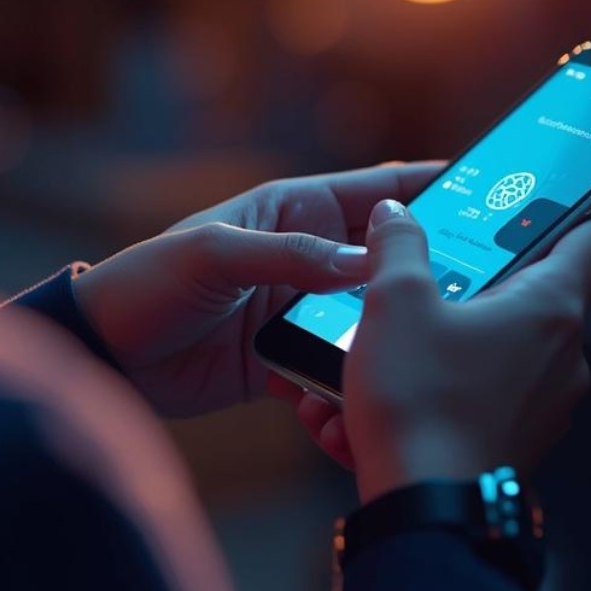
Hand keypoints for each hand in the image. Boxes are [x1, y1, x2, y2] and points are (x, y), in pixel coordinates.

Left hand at [72, 163, 442, 417]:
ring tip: (426, 356)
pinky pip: (333, 369)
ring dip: (388, 339)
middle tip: (479, 293)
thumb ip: (289, 255)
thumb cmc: (147, 283)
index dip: (426, 188)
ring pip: (366, 321)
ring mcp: (295, 310)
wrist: (104, 355)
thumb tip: (366, 262)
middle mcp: (301, 258)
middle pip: (381, 260)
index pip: (372, 191)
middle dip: (425, 275)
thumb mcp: (215, 254)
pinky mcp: (282, 359)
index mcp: (289, 210)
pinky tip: (363, 403)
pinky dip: (349, 385)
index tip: (486, 192)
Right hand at [340, 199, 590, 503]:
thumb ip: (398, 247)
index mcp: (551, 306)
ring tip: (380, 352)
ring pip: (495, 350)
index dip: (577, 208)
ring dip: (442, 343)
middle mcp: (564, 354)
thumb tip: (397, 215)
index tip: (540, 202)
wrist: (424, 511)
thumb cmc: (419, 401)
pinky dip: (434, 392)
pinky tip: (377, 402)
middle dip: (472, 283)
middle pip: (532, 292)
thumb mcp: (394, 302)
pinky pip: (478, 398)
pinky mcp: (516, 440)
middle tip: (421, 278)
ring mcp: (545, 403)